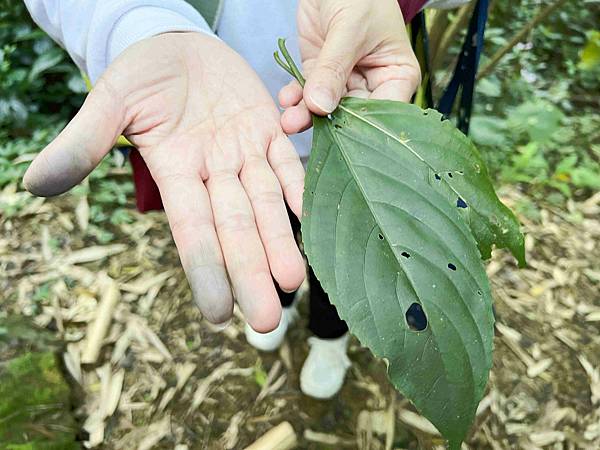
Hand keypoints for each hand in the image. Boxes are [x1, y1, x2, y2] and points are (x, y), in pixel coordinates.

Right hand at [24, 33, 305, 331]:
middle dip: (250, 271)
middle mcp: (213, 173)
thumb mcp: (110, 101)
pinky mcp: (267, 129)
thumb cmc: (140, 73)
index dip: (205, 269)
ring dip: (281, 241)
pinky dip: (302, 187)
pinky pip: (288, 162)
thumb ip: (84, 141)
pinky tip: (314, 216)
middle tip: (267, 319)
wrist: (177, 43)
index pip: (192, 230)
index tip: (218, 314)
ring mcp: (243, 153)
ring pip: (266, 204)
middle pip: (235, 228)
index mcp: (175, 172)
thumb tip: (37, 185)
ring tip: (293, 282)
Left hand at [279, 0, 420, 132]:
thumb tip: (320, 107)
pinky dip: (295, 98)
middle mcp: (373, 84)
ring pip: (327, 108)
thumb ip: (334, 69)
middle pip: (352, 116)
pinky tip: (286, 99)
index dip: (364, 129)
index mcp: (397, 76)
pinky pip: (307, 94)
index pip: (385, 113)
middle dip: (328, 124)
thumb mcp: (349, 29)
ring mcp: (345, 81)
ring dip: (306, 115)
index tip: (340, 136)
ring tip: (289, 120)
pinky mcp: (321, 74)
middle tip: (305, 128)